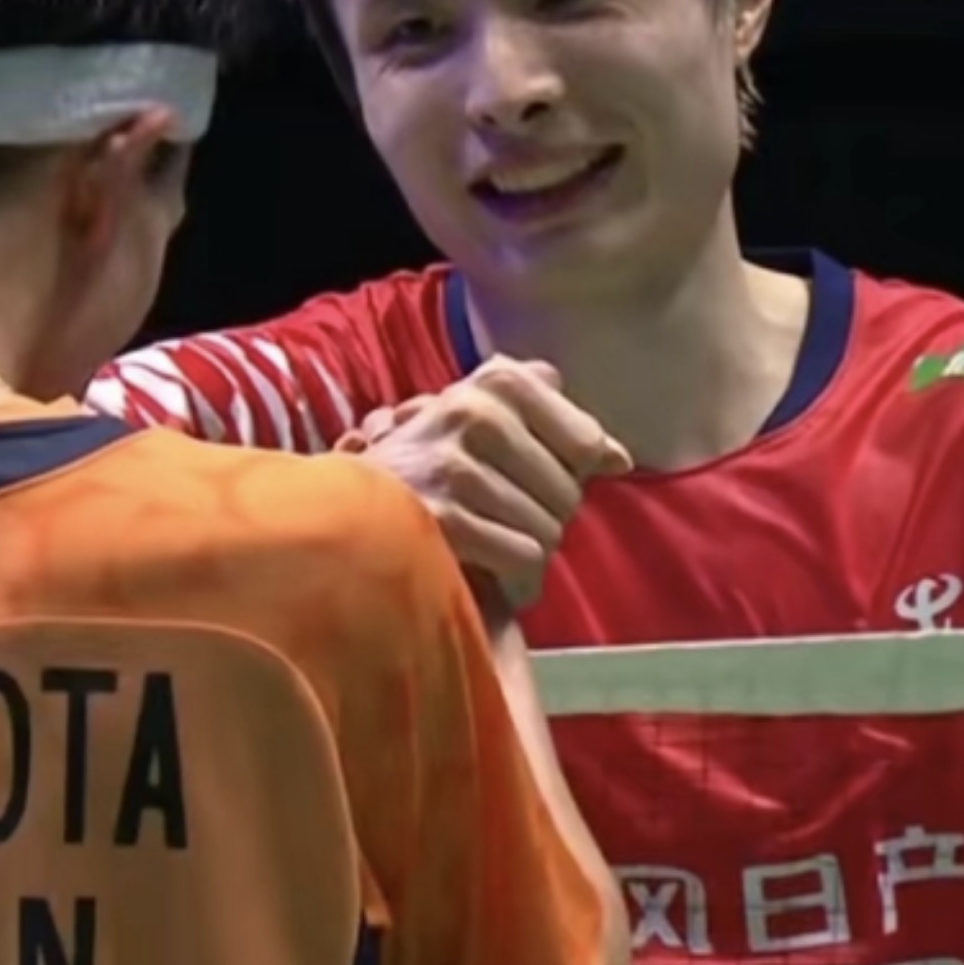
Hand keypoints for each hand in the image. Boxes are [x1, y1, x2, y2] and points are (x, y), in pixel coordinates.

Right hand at [336, 356, 631, 607]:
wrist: (344, 509)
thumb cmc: (431, 466)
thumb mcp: (485, 417)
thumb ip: (554, 420)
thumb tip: (620, 458)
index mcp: (496, 383)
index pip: (586, 441)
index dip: (573, 475)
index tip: (539, 484)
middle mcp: (476, 411)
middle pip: (569, 492)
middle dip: (546, 520)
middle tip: (507, 524)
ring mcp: (454, 464)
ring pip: (547, 530)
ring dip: (530, 556)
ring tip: (497, 551)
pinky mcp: (440, 517)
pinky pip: (522, 559)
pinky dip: (516, 581)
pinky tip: (493, 577)